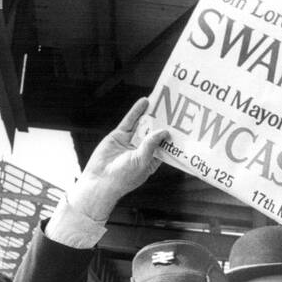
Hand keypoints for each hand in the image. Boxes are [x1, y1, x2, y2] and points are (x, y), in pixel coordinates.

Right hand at [66, 97, 169, 220]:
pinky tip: (145, 102)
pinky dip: (137, 111)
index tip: (181, 126)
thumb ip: (152, 145)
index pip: (164, 146)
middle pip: (154, 133)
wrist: (100, 180)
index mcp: (151, 160)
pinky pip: (130, 121)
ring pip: (142, 125)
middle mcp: (142, 150)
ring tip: (161, 101)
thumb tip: (164, 131)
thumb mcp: (142, 161)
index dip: (171, 136)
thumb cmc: (123, 177)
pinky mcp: (119, 135)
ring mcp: (130, 142)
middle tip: (174, 109)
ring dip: (151, 114)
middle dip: (162, 122)